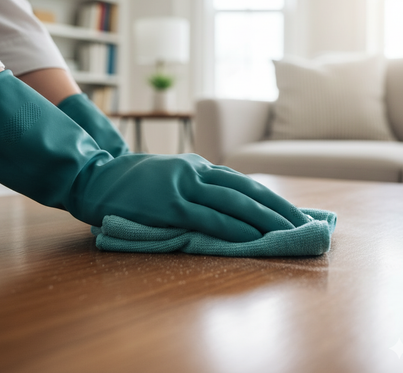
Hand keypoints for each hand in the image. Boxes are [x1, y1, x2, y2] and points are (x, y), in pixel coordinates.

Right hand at [75, 153, 310, 241]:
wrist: (97, 176)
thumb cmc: (134, 181)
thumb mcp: (170, 174)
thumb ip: (196, 186)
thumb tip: (226, 208)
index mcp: (198, 165)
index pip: (242, 182)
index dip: (269, 198)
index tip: (292, 212)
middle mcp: (196, 171)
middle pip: (247, 190)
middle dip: (278, 208)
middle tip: (305, 223)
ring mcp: (183, 186)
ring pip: (234, 202)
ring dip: (265, 218)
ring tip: (290, 231)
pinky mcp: (169, 204)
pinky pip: (209, 217)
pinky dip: (234, 228)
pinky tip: (255, 237)